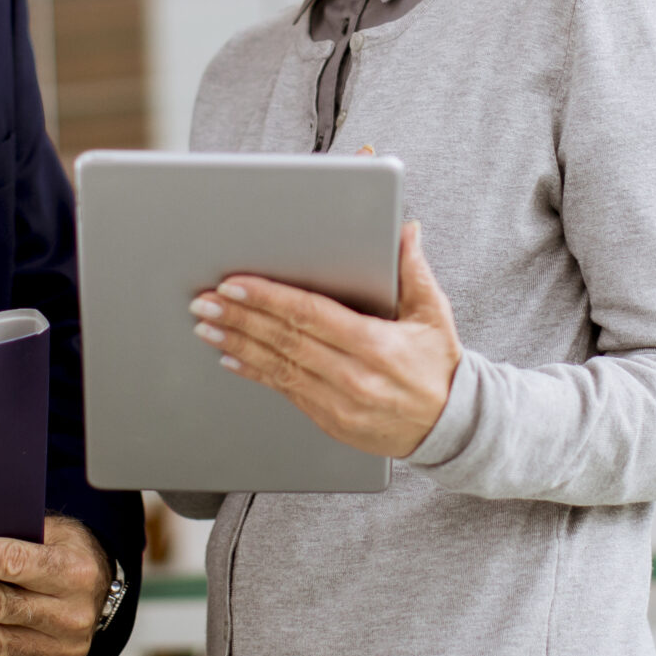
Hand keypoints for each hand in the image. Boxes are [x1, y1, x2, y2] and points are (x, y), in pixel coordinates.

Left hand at [189, 221, 460, 458]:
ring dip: (238, 343)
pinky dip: (255, 371)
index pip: (311, 315)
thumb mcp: (434, 314)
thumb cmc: (438, 365)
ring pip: (278, 367)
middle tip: (206, 301)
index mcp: (377, 345)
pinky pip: (285, 390)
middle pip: (286, 340)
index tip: (237, 284)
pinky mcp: (330, 420)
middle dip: (241, 317)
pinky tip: (231, 356)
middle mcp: (354, 377)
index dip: (269, 298)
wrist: (450, 426)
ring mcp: (339, 403)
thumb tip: (406, 229)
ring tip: (207, 325)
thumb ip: (413, 270)